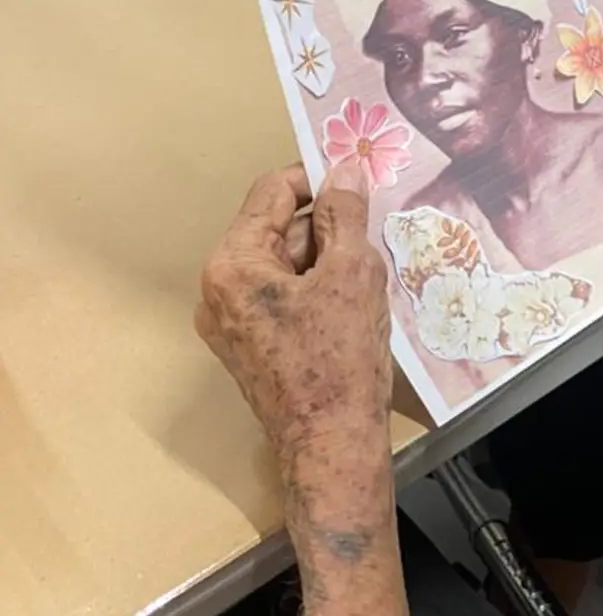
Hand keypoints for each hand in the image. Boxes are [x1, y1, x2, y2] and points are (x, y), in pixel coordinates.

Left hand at [196, 163, 391, 470]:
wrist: (332, 445)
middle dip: (325, 225)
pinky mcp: (248, 345)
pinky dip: (315, 287)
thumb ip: (345, 213)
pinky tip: (351, 302)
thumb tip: (343, 170)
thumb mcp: (352, 272)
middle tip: (372, 232)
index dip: (317, 180)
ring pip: (282, 262)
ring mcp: (229, 322)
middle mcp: (217, 290)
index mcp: (232, 264)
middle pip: (276, 227)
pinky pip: (281, 294)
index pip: (273, 192)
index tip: (359, 183)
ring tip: (365, 274)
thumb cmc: (340, 358)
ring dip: (324, 257)